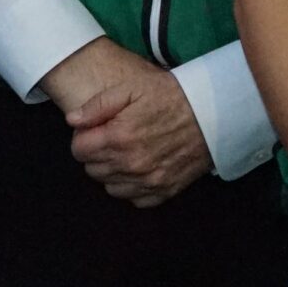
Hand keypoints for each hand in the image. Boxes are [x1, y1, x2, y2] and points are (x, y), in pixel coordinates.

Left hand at [49, 39, 212, 205]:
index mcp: (118, 138)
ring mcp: (148, 181)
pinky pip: (135, 199)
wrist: (216, 110)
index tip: (100, 128)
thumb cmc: (173, 94)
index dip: (86, 136)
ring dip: (114, 172)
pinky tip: (144, 167)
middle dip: (98, 153)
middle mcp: (130, 165)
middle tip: (116, 137)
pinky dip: (135, 186)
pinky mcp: (165, 191)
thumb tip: (72, 120)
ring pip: (111, 187)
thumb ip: (98, 104)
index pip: (78, 149)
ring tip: (130, 151)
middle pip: (93, 170)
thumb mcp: (134, 87)